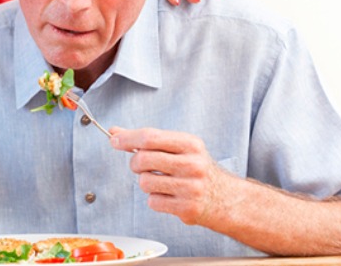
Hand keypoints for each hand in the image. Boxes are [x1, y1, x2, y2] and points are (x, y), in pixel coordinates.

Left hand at [109, 127, 230, 225]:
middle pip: (143, 159)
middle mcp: (192, 164)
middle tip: (143, 166)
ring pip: (144, 182)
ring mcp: (191, 187)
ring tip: (162, 182)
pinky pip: (152, 201)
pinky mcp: (187, 208)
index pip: (150, 137)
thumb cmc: (196, 169)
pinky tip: (169, 195)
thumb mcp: (179, 147)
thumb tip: (115, 132)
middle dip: (136, 163)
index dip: (127, 138)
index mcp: (190, 144)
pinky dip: (155, 199)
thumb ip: (148, 140)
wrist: (226, 198)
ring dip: (146, 182)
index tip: (114, 140)